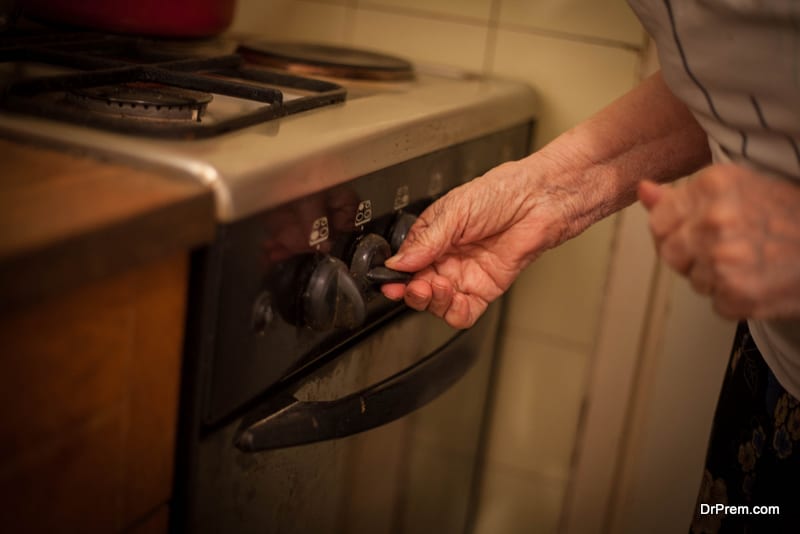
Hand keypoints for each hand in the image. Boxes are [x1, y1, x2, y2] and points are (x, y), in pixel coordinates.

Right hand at [382, 160, 573, 328]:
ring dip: (432, 301)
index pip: (406, 263)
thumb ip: (426, 241)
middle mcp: (446, 257)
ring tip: (438, 287)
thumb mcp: (454, 211)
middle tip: (415, 285)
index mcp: (432, 236)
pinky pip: (464, 312)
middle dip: (413, 291)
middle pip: (418, 287)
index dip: (396, 275)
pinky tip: (454, 299)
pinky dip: (455, 312)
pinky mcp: (485, 289)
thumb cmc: (502, 192)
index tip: (391, 281)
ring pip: (437, 303)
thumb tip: (399, 262)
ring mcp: (465, 274)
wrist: (539, 201)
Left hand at [638, 163, 799, 319]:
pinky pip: (715, 303)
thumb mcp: (735, 188)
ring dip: (714, 277)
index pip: (658, 221)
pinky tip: (759, 280)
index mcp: (713, 186)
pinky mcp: (738, 295)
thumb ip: (682, 194)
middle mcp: (715, 221)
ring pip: (692, 280)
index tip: (698, 230)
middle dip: (691, 255)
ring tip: (751, 261)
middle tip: (729, 248)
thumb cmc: (788, 214)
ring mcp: (725, 261)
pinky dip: (733, 298)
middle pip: (670, 253)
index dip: (674, 230)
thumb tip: (643, 191)